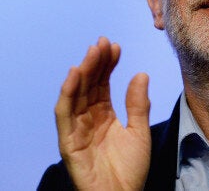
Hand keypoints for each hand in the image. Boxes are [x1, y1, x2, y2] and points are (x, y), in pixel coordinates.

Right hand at [54, 37, 150, 190]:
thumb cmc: (131, 169)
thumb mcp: (139, 130)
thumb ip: (138, 104)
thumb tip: (141, 73)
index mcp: (105, 115)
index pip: (103, 84)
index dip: (108, 65)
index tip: (115, 46)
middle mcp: (89, 119)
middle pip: (89, 85)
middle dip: (95, 63)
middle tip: (103, 43)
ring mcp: (77, 129)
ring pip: (76, 95)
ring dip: (82, 73)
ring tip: (92, 53)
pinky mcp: (68, 142)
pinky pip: (64, 115)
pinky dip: (67, 94)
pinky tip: (74, 76)